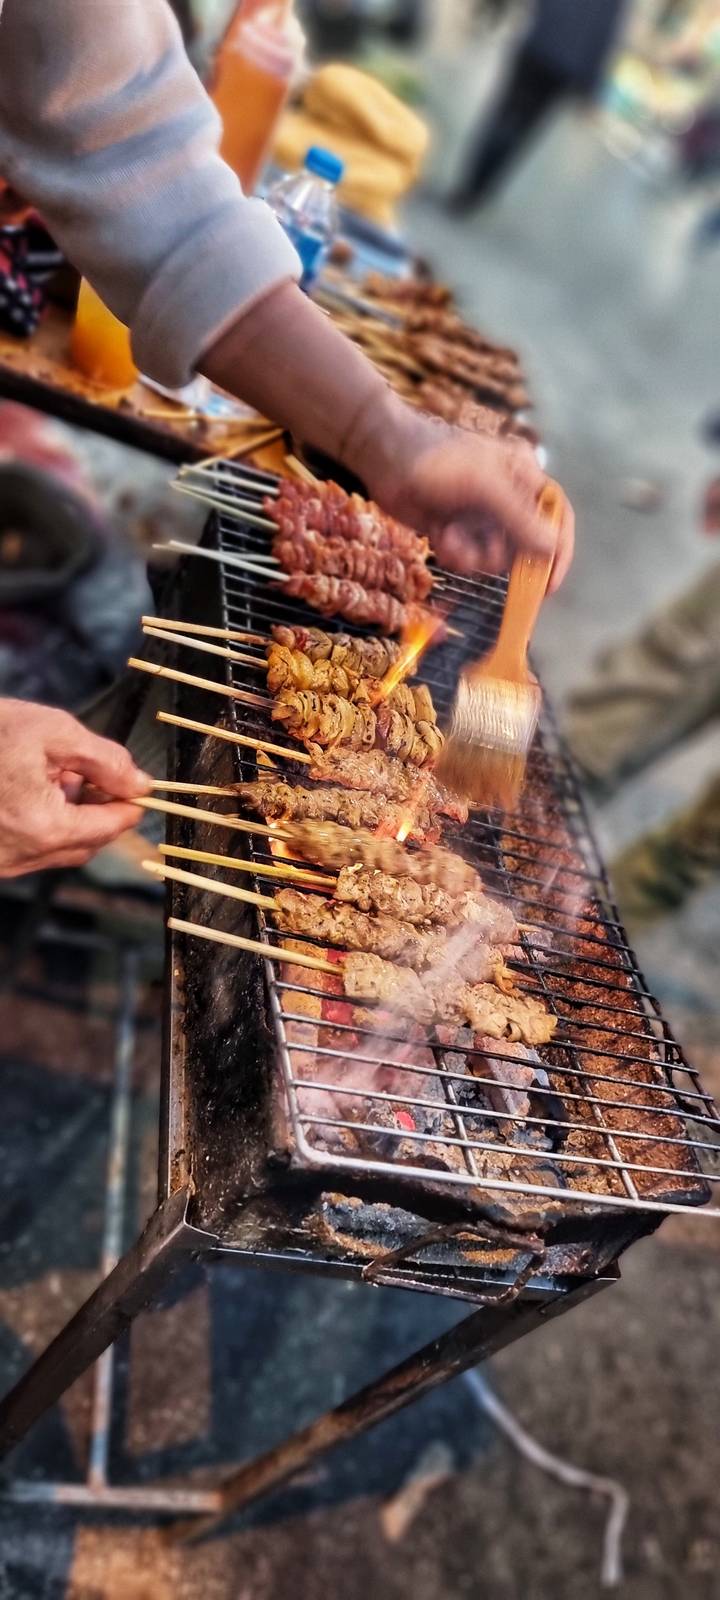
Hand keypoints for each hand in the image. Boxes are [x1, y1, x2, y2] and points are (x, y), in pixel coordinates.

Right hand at [0, 700, 152, 877]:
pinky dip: (42, 825)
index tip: (138, 782)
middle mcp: (24, 855)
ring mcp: (4, 862)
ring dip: (70, 818)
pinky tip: (26, 790)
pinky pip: (32, 849)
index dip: (130, 800)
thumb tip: (140, 784)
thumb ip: (104, 760)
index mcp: (45, 827)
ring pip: (61, 849)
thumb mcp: (52, 731)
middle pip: (89, 843)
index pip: (113, 826)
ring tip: (52, 775)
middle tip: (92, 772)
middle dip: (99, 810)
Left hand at [348, 393, 574, 592]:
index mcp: (525, 477)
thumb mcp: (485, 486)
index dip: (559, 551)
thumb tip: (551, 550)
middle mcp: (508, 498)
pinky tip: (437, 533)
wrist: (384, 456)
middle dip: (499, 552)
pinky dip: (454, 553)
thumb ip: (519, 518)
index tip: (548, 585)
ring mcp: (482, 517)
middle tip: (479, 547)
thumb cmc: (438, 459)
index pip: (556, 518)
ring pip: (494, 558)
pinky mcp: (458, 531)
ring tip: (449, 533)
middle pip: (525, 546)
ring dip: (471, 553)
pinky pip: (469, 559)